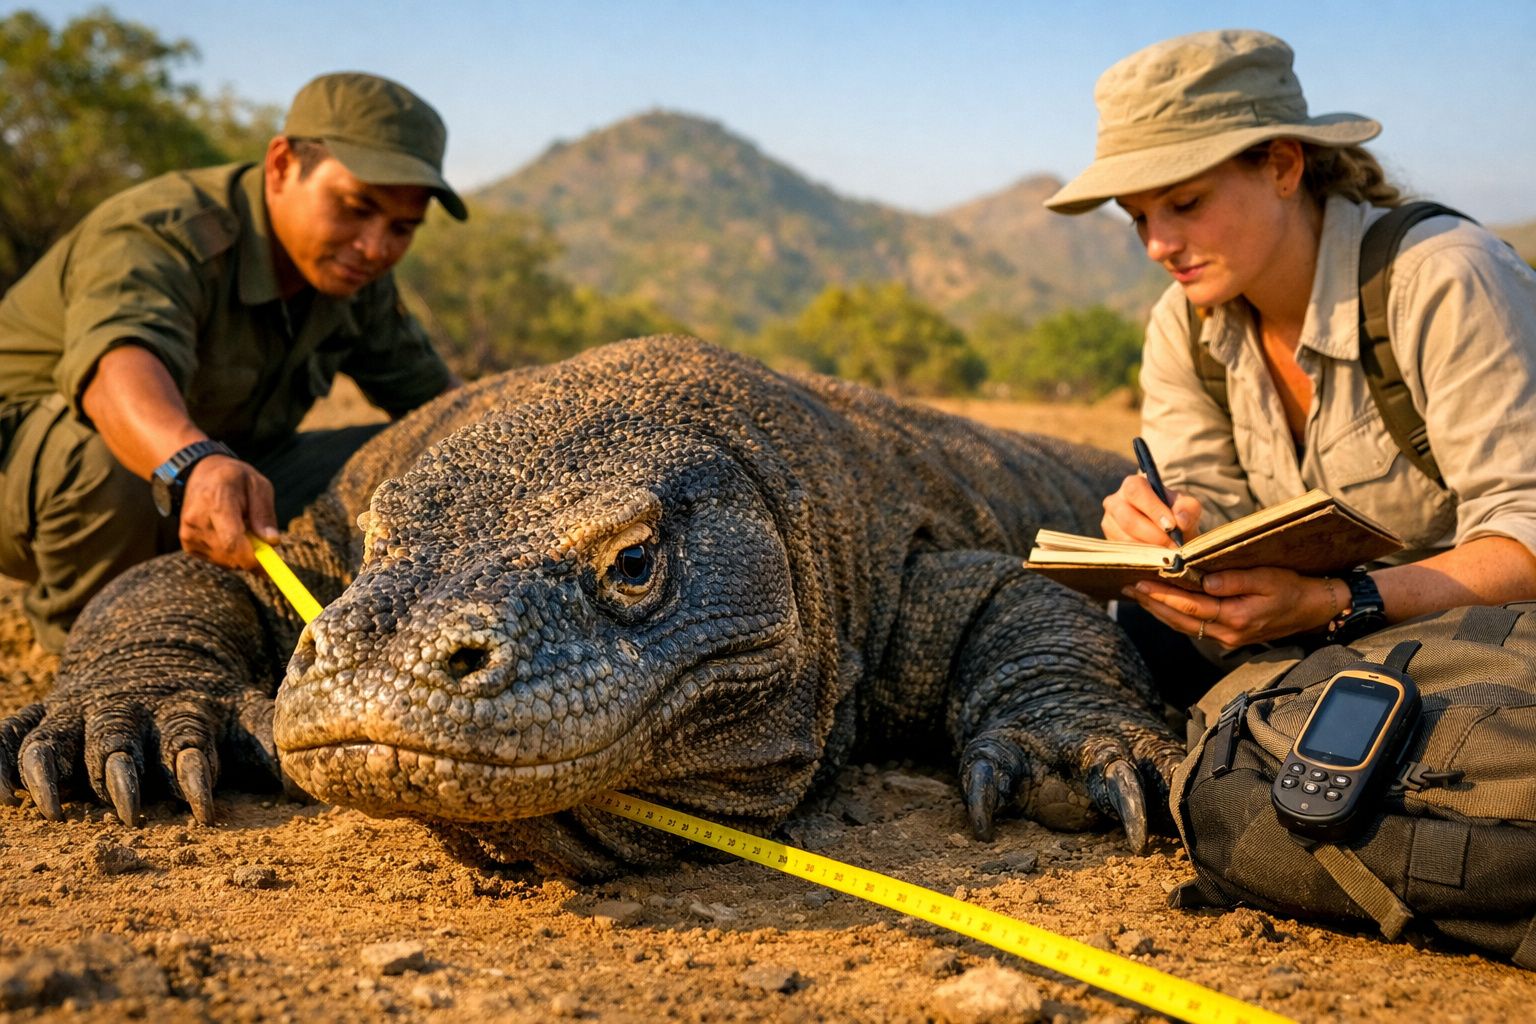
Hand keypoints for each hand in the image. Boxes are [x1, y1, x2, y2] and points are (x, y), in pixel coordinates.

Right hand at [177, 455, 277, 568]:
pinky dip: (230, 553)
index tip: (270, 567)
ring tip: (242, 527)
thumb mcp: (258, 485)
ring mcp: (189, 533)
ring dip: (241, 553)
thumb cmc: (235, 479)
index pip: (232, 540)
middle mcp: (197, 519)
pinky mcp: (187, 543)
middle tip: (263, 541)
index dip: (252, 558)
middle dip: (252, 556)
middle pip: (230, 554)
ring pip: (225, 560)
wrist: (200, 474)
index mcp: (216, 500)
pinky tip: (229, 533)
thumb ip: (264, 514)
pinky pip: (217, 560)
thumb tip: (272, 542)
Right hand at [1101, 473, 1202, 546]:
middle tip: (1172, 545)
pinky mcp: (1109, 541)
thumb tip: (1180, 521)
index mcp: (1133, 485)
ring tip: (1167, 551)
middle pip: (1127, 518)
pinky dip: (1142, 556)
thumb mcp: (1187, 507)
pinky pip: (1122, 552)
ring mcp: (1109, 523)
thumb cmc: (1175, 515)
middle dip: (1153, 534)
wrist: (1168, 533)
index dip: (1153, 508)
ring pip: (1124, 538)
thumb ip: (1188, 509)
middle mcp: (1115, 501)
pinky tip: (1156, 556)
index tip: (1171, 526)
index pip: (1136, 491)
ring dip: (1149, 548)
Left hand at [1121, 568, 1338, 647]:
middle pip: (1180, 619)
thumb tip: (1203, 580)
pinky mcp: (1228, 635)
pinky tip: (1162, 603)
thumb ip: (1234, 580)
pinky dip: (1175, 615)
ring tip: (1138, 594)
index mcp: (1236, 617)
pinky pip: (1194, 626)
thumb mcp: (1267, 578)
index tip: (1141, 582)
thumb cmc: (1292, 587)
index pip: (1190, 606)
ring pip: (1184, 625)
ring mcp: (1227, 637)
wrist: (1314, 608)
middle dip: (1152, 603)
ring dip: (1160, 610)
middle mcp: (1227, 633)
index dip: (1163, 594)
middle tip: (1129, 587)